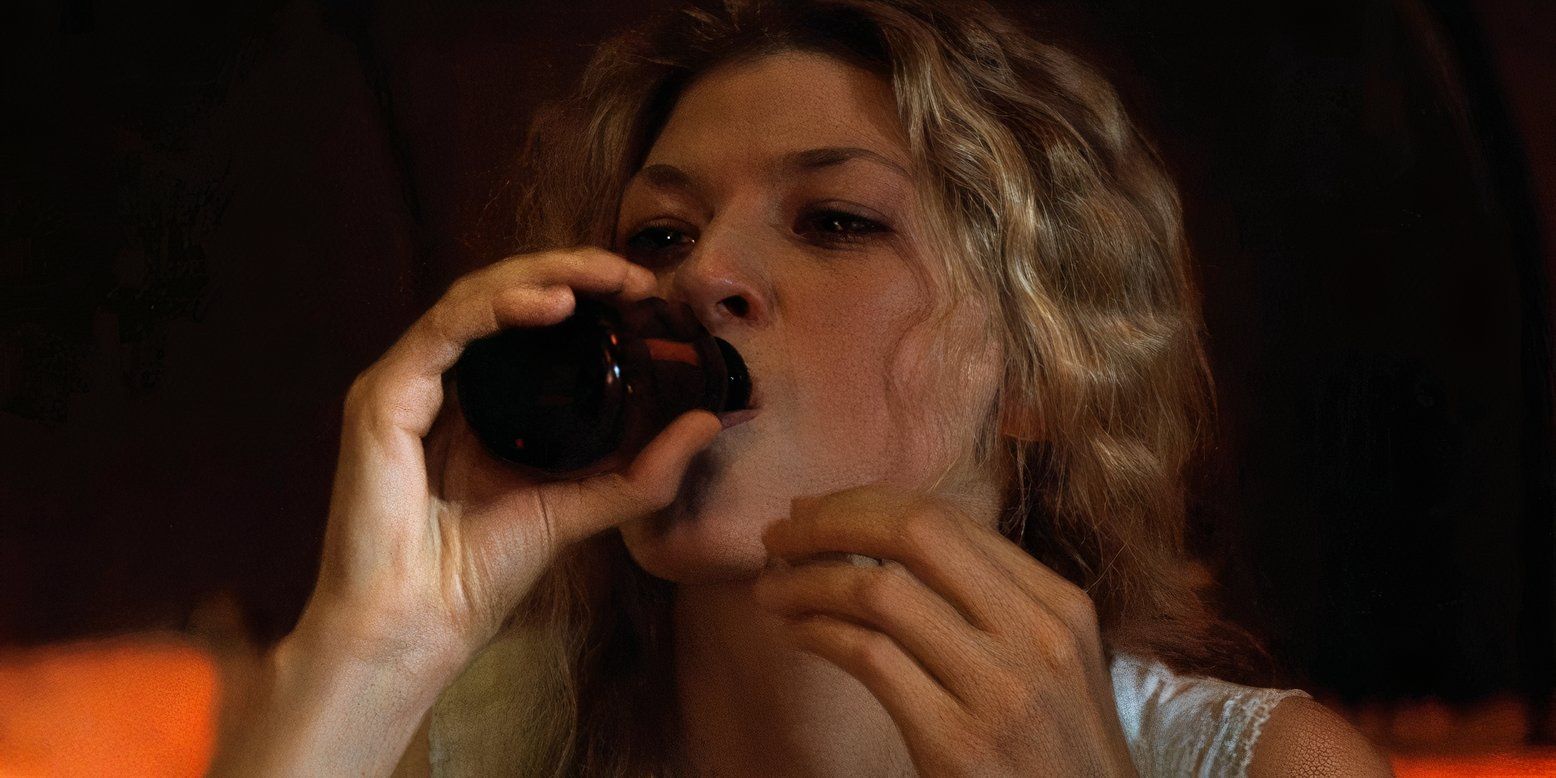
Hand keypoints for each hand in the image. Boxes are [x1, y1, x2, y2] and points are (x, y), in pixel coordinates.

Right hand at [294, 247, 721, 683]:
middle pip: (503, 295)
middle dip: (570, 270)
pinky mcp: (383, 396)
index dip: (584, 291)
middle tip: (631, 273)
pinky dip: (497, 308)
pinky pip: (445, 329)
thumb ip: (642, 472)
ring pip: (474, 297)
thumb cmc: (482, 573)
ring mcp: (408, 383)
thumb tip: (708, 422)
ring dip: (541, 275)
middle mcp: (441, 380)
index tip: (645, 290)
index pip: (529, 319)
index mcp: (481, 399)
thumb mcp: (582, 508)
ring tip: (600, 277)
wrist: (420, 623)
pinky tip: (551, 304)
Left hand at [752, 484, 1138, 776]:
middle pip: (915, 533)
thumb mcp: (1054, 663)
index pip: (950, 520)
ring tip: (771, 588)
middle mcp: (1033, 634)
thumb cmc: (1059, 752)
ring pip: (880, 590)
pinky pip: (868, 657)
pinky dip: (817, 633)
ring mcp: (998, 688)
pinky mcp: (957, 743)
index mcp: (1059, 604)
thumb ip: (994, 604)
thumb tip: (890, 543)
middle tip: (781, 532)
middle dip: (832, 520)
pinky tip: (796, 634)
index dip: (868, 505)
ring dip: (807, 580)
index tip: (817, 512)